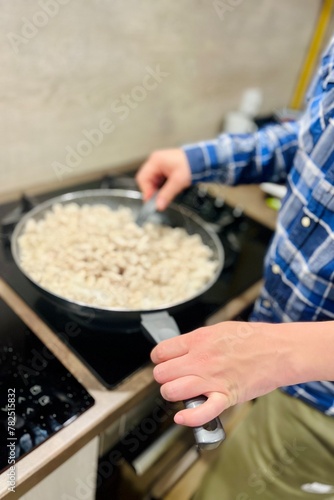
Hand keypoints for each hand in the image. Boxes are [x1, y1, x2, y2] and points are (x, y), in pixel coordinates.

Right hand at [135, 149, 191, 209]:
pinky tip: (168, 190)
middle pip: (146, 180)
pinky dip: (162, 187)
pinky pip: (159, 181)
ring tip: (166, 194)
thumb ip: (167, 194)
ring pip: (152, 182)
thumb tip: (158, 206)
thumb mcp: (178, 182)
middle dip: (152, 191)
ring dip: (157, 190)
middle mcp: (155, 162)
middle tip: (158, 200)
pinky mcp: (165, 169)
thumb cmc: (191, 165)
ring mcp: (160, 165)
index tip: (152, 202)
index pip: (143, 178)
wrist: (202, 160)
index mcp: (155, 161)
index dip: (146, 191)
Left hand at [150, 321, 283, 426]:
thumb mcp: (219, 329)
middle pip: (161, 374)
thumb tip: (181, 350)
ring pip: (172, 391)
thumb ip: (197, 341)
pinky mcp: (225, 396)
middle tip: (174, 378)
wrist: (278, 350)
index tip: (165, 362)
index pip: (160, 352)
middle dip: (164, 378)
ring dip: (172, 394)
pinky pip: (200, 412)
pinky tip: (183, 417)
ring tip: (181, 392)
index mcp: (198, 340)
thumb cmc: (253, 338)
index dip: (159, 359)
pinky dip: (189, 418)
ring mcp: (211, 379)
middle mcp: (200, 359)